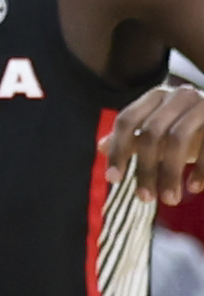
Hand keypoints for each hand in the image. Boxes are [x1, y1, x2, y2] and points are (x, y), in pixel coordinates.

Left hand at [106, 82, 203, 205]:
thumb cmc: (192, 129)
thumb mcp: (161, 131)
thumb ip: (133, 137)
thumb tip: (100, 147)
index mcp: (156, 96)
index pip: (127, 120)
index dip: (117, 150)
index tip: (112, 180)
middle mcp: (178, 95)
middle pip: (151, 133)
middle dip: (145, 169)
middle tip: (144, 199)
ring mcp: (203, 104)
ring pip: (177, 139)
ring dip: (170, 173)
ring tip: (169, 200)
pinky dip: (200, 170)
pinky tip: (194, 188)